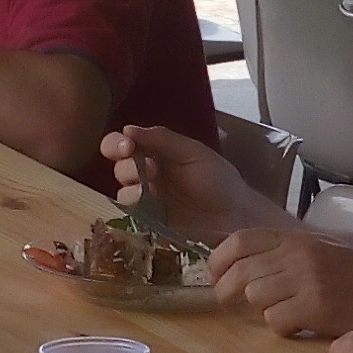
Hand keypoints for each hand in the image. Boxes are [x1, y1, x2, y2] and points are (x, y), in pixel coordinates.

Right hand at [104, 121, 274, 237]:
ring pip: (122, 193)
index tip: (126, 146)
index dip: (116, 144)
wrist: (237, 216)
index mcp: (154, 153)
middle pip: (118, 168)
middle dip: (127, 167)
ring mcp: (147, 201)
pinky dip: (138, 210)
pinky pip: (132, 216)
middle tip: (151, 170)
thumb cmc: (219, 180)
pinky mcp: (150, 223)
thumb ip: (162, 139)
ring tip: (153, 191)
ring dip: (133, 189)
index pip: (121, 144)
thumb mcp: (193, 153)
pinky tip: (155, 206)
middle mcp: (146, 175)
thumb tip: (128, 129)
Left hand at [211, 228, 352, 339]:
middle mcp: (296, 254)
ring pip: (255, 297)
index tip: (217, 277)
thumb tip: (234, 266)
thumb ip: (279, 254)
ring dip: (261, 310)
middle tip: (233, 305)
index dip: (219, 261)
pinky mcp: (315, 306)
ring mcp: (306, 279)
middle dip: (227, 293)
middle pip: (240, 273)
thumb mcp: (314, 251)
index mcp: (293, 238)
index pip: (239, 240)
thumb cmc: (350, 277)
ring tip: (281, 312)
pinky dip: (281, 327)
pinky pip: (276, 320)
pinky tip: (298, 325)